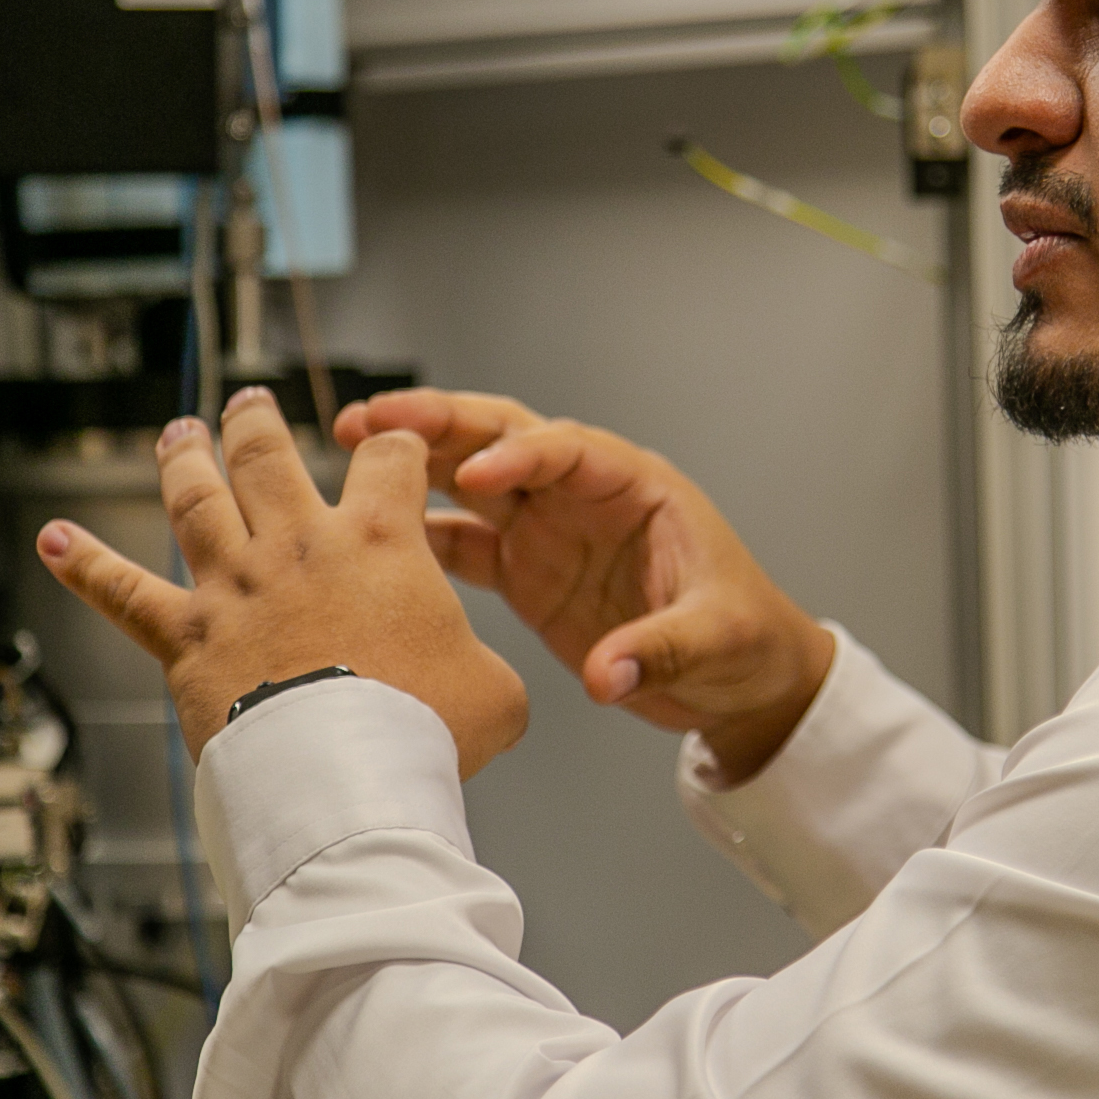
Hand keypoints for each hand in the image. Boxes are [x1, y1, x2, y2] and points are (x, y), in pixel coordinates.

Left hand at [35, 387, 526, 773]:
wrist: (346, 778)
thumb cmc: (422, 734)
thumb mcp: (494, 695)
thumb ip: (486, 669)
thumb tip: (484, 687)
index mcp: (383, 541)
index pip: (391, 460)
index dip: (398, 446)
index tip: (396, 447)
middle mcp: (302, 545)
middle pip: (271, 456)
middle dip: (259, 423)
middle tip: (251, 404)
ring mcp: (237, 586)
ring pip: (197, 499)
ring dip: (184, 460)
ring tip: (178, 435)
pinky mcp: (188, 637)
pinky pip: (123, 592)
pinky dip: (83, 564)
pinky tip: (52, 539)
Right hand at [331, 389, 833, 782]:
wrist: (741, 678)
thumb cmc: (746, 639)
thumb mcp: (717, 640)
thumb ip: (659, 651)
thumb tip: (606, 677)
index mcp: (635, 486)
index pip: (569, 449)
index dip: (521, 454)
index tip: (475, 473)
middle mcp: (584, 495)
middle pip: (503, 439)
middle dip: (440, 424)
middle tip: (373, 419)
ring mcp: (550, 529)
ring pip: (471, 478)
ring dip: (415, 461)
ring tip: (351, 446)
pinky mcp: (527, 572)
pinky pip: (466, 541)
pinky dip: (421, 533)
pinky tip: (372, 531)